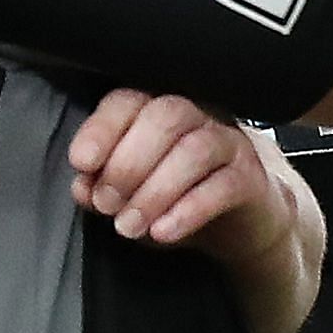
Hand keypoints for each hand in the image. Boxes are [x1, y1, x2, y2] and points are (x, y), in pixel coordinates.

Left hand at [67, 89, 294, 260]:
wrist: (238, 228)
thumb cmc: (177, 200)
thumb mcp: (130, 196)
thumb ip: (102, 186)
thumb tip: (82, 186)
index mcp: (159, 111)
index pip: (129, 101)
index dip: (102, 129)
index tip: (82, 164)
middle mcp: (197, 115)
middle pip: (165, 116)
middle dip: (127, 163)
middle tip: (107, 204)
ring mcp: (228, 142)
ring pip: (195, 149)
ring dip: (155, 191)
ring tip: (130, 226)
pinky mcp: (250, 177)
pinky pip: (223, 185)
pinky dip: (188, 210)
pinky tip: (163, 231)